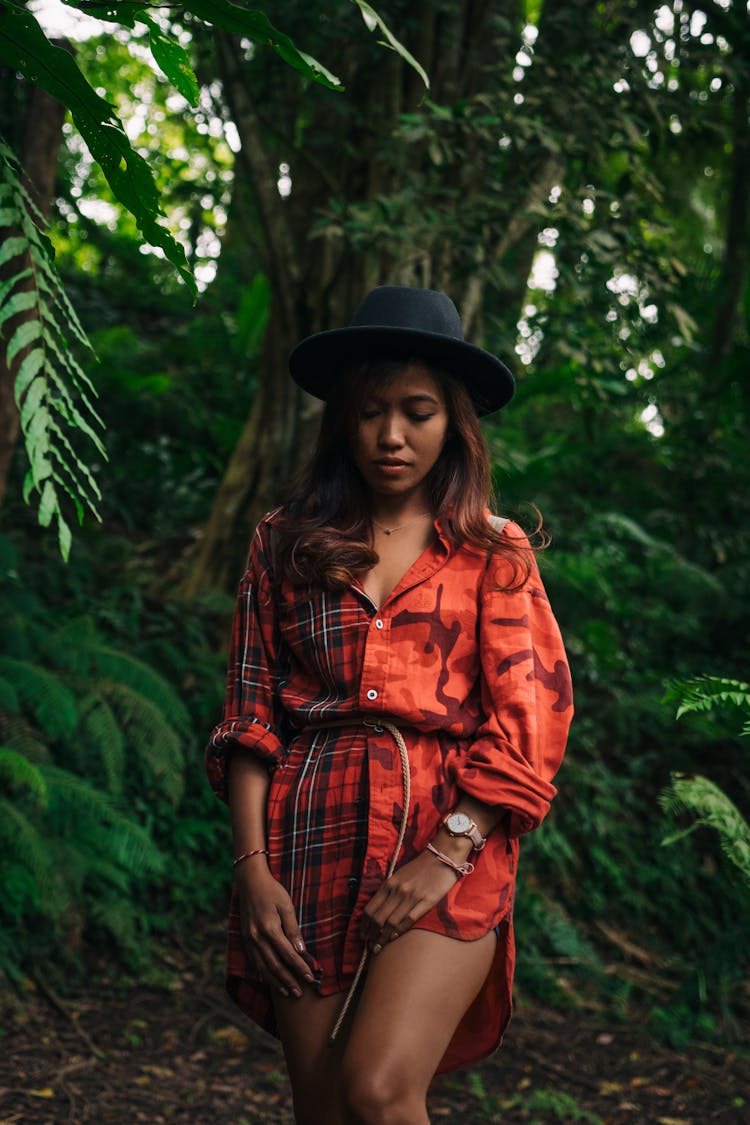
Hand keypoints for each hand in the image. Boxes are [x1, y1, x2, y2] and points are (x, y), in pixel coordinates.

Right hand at [235, 863, 313, 996]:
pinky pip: (254, 962)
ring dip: (275, 982)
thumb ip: (293, 930)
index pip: (288, 954)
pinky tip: (270, 981)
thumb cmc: (272, 892)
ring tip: (287, 993)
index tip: (310, 978)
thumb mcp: (286, 906)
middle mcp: (257, 938)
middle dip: (288, 981)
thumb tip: (301, 951)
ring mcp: (249, 940)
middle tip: (300, 994)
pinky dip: (263, 974)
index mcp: (269, 929)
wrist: (250, 882)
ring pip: (263, 967)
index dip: (299, 967)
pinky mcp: (245, 940)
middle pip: (274, 965)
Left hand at [361, 847, 463, 952]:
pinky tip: (394, 938)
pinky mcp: (427, 900)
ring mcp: (412, 896)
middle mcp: (397, 890)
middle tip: (369, 945)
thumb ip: (389, 890)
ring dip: (383, 937)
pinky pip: (409, 919)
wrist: (442, 856)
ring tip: (379, 947)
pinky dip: (399, 931)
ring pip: (391, 922)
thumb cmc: (420, 867)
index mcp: (389, 883)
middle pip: (378, 918)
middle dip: (371, 934)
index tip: (363, 934)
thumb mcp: (399, 875)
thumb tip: (378, 910)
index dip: (364, 924)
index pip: (370, 908)